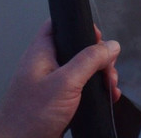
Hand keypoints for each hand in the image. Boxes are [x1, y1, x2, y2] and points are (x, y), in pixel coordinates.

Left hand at [0, 20, 120, 137]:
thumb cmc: (29, 116)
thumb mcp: (65, 82)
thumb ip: (89, 60)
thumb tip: (111, 45)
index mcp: (41, 53)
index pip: (59, 24)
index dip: (80, 26)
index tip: (98, 38)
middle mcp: (46, 65)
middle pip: (78, 48)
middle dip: (99, 57)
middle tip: (107, 69)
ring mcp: (52, 84)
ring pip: (82, 70)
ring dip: (100, 76)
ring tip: (110, 87)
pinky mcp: (58, 102)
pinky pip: (81, 89)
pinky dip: (96, 91)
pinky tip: (106, 97)